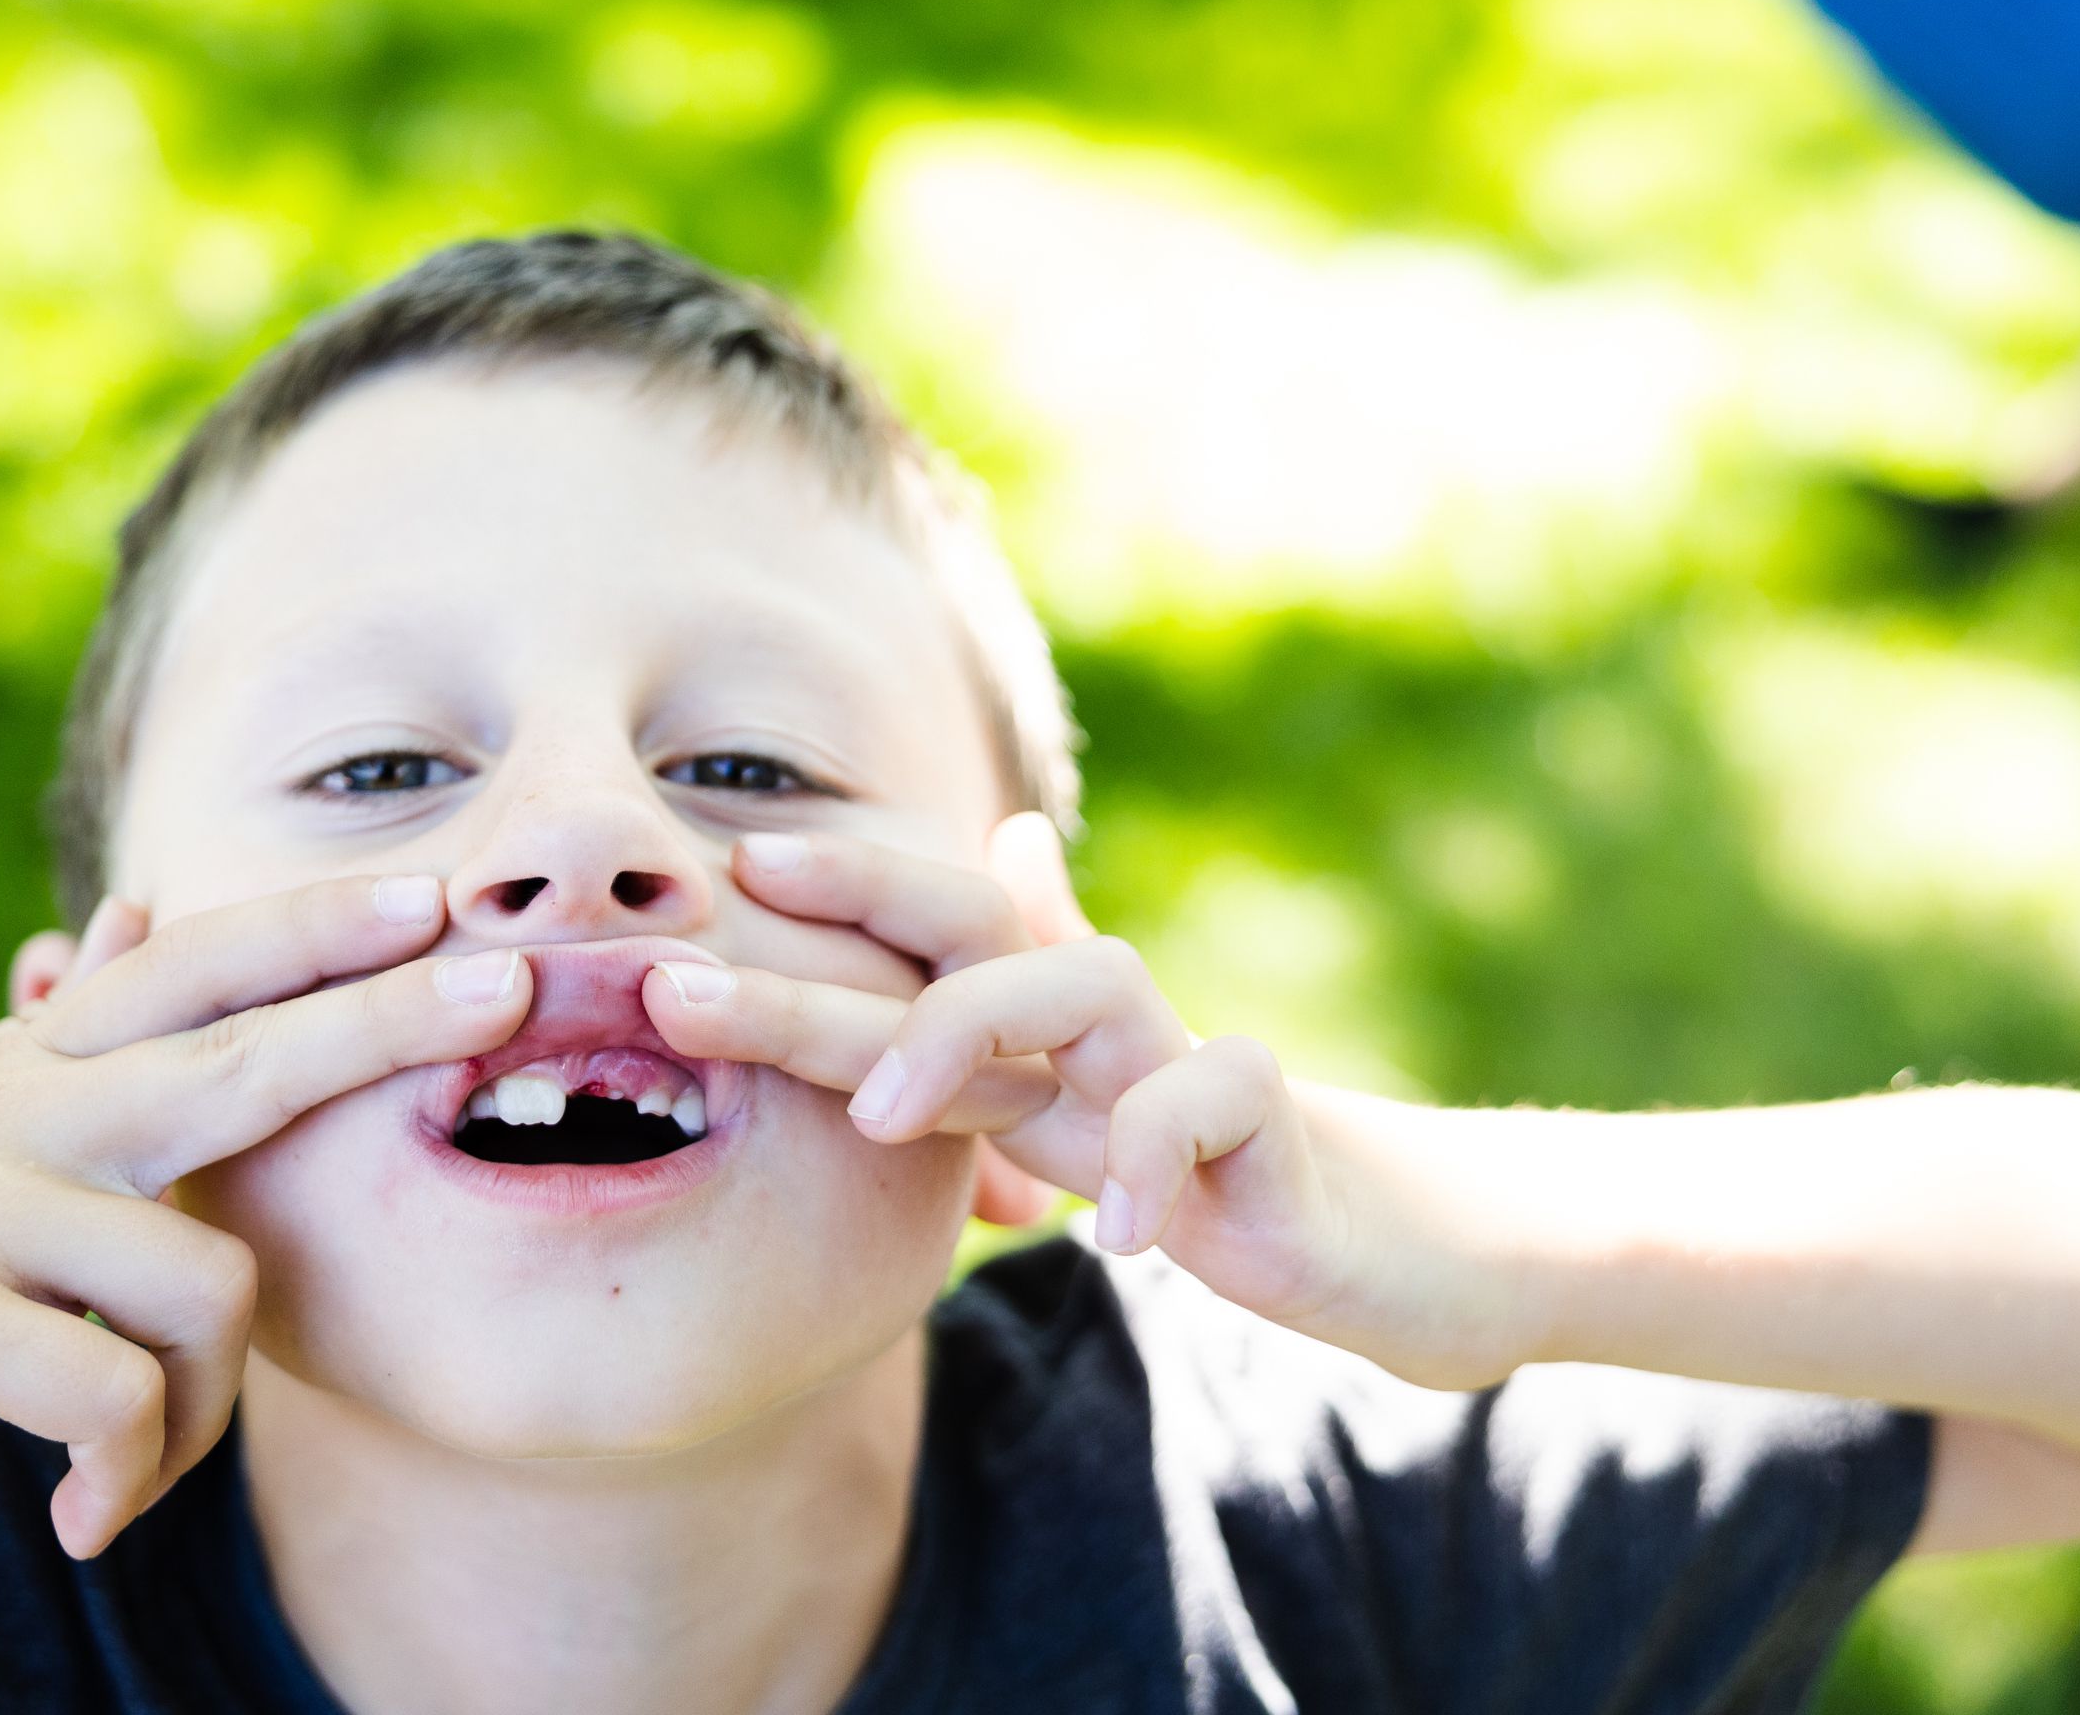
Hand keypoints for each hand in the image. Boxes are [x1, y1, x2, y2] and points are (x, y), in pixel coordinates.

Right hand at [0, 875, 529, 1556]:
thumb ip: (41, 1035)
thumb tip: (126, 917)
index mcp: (19, 1070)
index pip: (194, 969)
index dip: (322, 926)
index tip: (445, 888)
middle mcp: (11, 1113)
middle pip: (238, 1048)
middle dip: (386, 1016)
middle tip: (511, 990)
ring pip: (200, 1276)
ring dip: (210, 1404)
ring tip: (142, 1477)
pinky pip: (101, 1396)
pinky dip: (126, 1470)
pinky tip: (86, 1521)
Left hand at [643, 821, 1532, 1389]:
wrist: (1399, 1243)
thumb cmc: (1215, 1165)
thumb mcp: (1095, 1092)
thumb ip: (1032, 975)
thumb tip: (999, 836)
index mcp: (1044, 1032)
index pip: (931, 935)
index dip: (836, 898)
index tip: (718, 884)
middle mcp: (1104, 1026)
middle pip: (960, 952)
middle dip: (815, 968)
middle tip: (680, 995)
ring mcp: (1188, 1066)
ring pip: (1082, 982)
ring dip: (968, 1032)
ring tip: (881, 1120)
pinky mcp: (1279, 1132)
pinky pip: (1211, 1103)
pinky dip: (1158, 1156)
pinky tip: (1124, 1237)